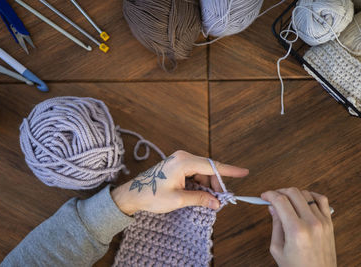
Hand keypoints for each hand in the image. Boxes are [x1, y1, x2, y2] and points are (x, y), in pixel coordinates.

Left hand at [111, 150, 248, 214]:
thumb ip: (200, 198)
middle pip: (208, 169)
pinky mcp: (177, 166)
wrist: (132, 194)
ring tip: (209, 201)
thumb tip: (216, 202)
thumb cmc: (151, 196)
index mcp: (183, 162)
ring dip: (207, 185)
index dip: (229, 171)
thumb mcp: (178, 199)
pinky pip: (194, 173)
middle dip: (216, 185)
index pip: (212, 165)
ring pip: (202, 172)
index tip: (244, 172)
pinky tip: (200, 194)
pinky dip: (199, 183)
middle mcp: (182, 157)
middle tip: (220, 201)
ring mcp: (179, 160)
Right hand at [261, 188, 335, 266]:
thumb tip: (272, 208)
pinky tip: (303, 198)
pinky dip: (311, 195)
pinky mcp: (329, 223)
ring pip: (306, 194)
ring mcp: (322, 222)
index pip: (280, 201)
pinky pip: (322, 200)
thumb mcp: (277, 249)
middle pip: (293, 193)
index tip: (264, 196)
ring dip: (293, 194)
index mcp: (296, 230)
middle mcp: (311, 223)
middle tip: (272, 197)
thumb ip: (275, 225)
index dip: (269, 195)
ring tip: (286, 200)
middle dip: (279, 192)